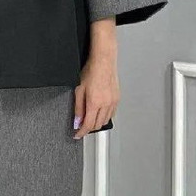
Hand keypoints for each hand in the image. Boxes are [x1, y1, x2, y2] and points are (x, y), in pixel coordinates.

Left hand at [73, 18, 118, 138]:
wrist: (103, 61)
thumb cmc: (91, 71)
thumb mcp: (79, 90)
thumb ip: (78, 108)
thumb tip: (77, 120)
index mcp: (95, 103)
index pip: (88, 125)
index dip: (82, 132)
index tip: (78, 135)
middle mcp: (106, 104)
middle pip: (98, 125)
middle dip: (89, 127)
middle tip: (81, 125)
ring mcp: (113, 101)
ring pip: (106, 120)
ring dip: (97, 122)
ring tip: (89, 118)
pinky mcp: (117, 98)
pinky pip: (112, 113)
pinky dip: (105, 116)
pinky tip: (99, 112)